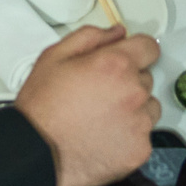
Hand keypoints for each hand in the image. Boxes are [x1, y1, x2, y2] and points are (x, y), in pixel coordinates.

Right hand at [14, 24, 161, 185]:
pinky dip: (129, 136)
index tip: (128, 58)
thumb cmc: (42, 107)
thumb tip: (117, 32)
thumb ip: (91, 37)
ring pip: (148, 108)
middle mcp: (134, 92)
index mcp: (116, 65)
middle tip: (99, 93)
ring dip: (133, 109)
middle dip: (128, 82)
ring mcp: (139, 123)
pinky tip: (104, 136)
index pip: (149, 47)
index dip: (136, 50)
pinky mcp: (139, 149)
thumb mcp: (55, 56)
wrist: (36, 152)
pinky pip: (143, 135)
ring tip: (102, 117)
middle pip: (146, 78)